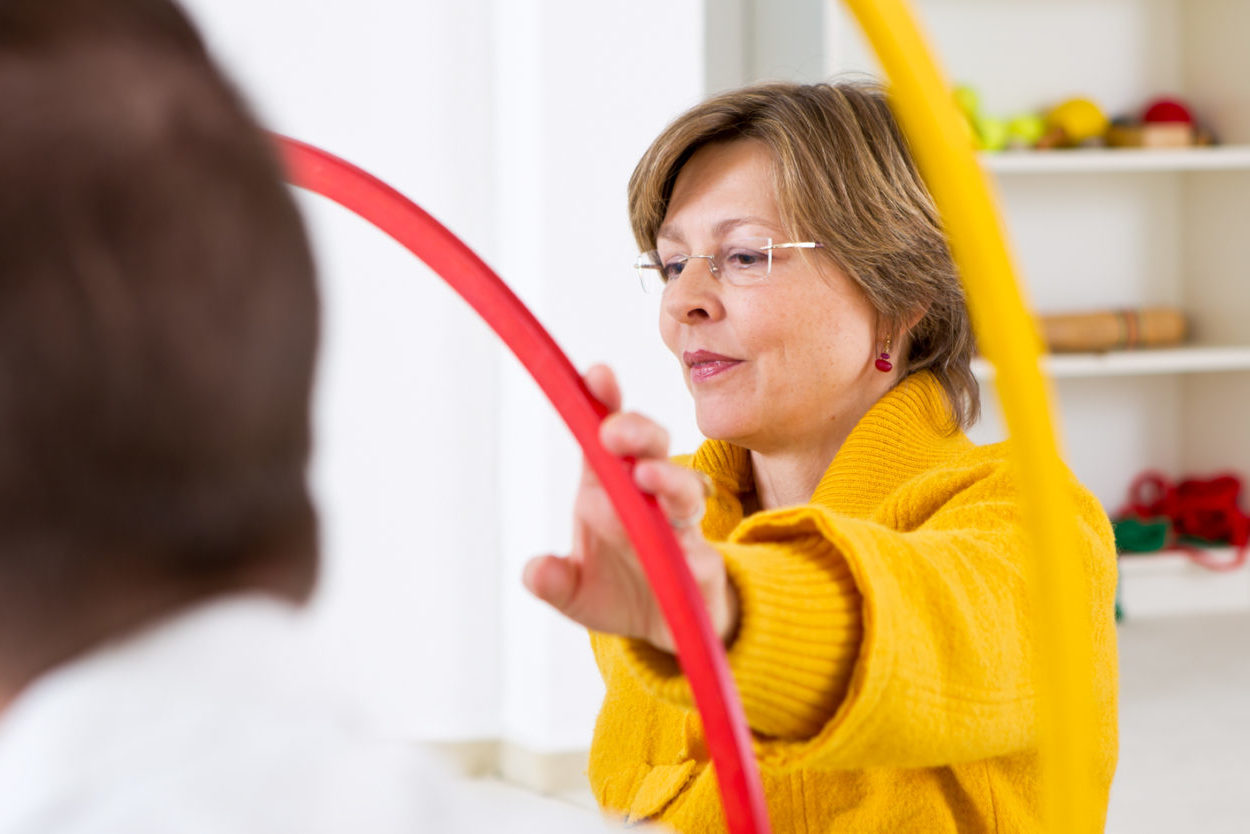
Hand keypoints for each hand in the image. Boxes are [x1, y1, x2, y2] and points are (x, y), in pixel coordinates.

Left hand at [522, 364, 738, 651]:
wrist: (667, 627)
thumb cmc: (620, 587)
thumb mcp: (575, 590)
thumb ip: (553, 580)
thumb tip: (536, 572)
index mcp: (610, 487)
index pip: (606, 436)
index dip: (603, 403)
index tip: (597, 376)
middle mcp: (649, 498)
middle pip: (650, 449)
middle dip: (634, 432)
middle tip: (611, 430)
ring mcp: (680, 530)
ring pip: (683, 492)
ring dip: (666, 479)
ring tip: (645, 477)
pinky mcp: (704, 569)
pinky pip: (703, 555)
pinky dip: (695, 552)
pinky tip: (687, 554)